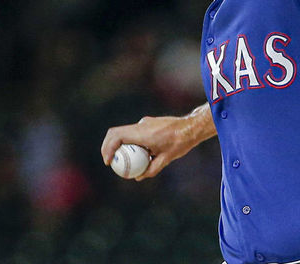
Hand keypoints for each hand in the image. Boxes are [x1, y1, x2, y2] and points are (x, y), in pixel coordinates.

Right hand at [101, 104, 216, 180]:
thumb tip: (137, 177)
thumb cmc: (180, 143)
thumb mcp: (166, 159)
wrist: (191, 127)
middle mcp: (141, 125)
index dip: (108, 148)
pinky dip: (129, 142)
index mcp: (143, 133)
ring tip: (120, 159)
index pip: (117, 137)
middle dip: (108, 145)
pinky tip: (136, 154)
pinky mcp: (148, 123)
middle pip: (115, 132)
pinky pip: (134, 132)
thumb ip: (151, 169)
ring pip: (124, 131)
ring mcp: (144, 122)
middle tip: (109, 160)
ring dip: (118, 144)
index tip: (108, 161)